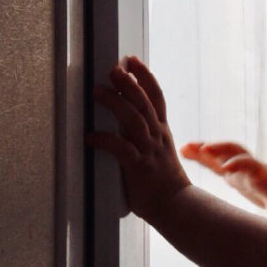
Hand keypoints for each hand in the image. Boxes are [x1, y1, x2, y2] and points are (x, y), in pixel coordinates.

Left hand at [87, 56, 189, 221]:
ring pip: (134, 120)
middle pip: (144, 103)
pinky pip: (121, 149)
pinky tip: (90, 136)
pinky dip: (105, 140)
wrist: (176, 205)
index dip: (145, 76)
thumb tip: (127, 120)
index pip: (156, 96)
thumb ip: (147, 134)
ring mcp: (149, 150)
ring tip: (97, 91)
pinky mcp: (139, 167)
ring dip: (115, 103)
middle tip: (114, 68)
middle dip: (129, 83)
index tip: (132, 60)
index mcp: (162, 131)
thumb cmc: (163, 181)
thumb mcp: (159, 150)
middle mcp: (157, 136)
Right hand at [180, 142, 266, 221]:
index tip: (227, 168)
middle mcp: (251, 168)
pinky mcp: (232, 172)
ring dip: (204, 149)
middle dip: (219, 149)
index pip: (252, 166)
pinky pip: (215, 161)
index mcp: (265, 177)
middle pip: (235, 152)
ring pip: (222, 153)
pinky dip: (200, 155)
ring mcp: (241, 168)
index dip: (241, 165)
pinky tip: (184, 151)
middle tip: (202, 148)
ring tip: (184, 148)